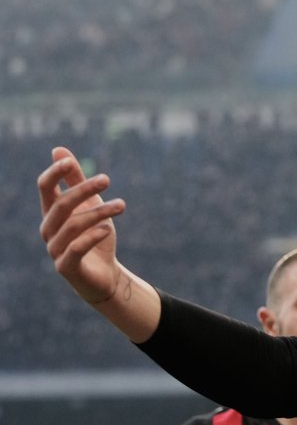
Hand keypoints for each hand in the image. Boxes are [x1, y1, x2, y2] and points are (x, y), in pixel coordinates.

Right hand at [37, 147, 126, 302]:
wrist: (105, 275)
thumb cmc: (94, 235)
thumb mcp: (90, 204)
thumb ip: (75, 179)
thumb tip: (58, 149)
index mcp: (52, 212)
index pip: (44, 188)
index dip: (54, 174)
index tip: (68, 161)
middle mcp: (48, 229)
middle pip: (60, 204)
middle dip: (83, 190)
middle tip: (107, 179)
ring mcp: (55, 249)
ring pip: (72, 225)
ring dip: (99, 212)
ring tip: (122, 204)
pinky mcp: (66, 267)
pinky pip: (75, 249)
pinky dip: (91, 236)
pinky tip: (108, 228)